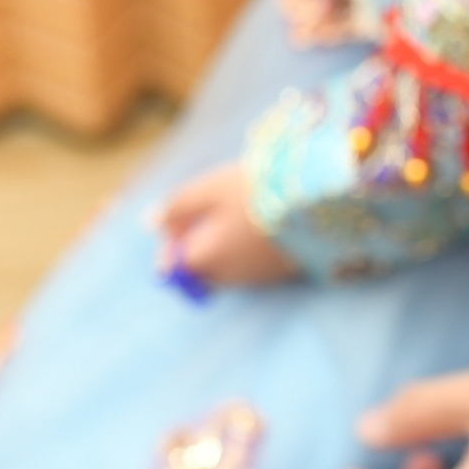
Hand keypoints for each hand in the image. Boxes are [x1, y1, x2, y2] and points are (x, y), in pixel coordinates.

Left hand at [157, 164, 301, 288]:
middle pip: (201, 269)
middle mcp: (228, 276)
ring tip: (240, 217)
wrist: (318, 205)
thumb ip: (177, 208)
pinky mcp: (282, 275)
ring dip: (225, 249)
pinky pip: (253, 269)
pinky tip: (262, 228)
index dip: (171, 241)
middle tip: (210, 214)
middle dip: (199, 247)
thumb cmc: (257, 193)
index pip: (173, 263)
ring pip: (227, 270)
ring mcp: (257, 278)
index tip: (178, 220)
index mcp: (204, 257)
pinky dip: (249, 253)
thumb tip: (150, 223)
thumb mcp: (209, 190)